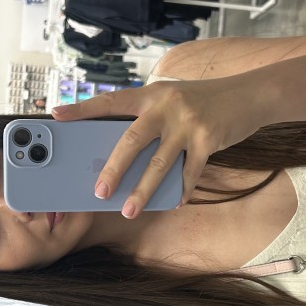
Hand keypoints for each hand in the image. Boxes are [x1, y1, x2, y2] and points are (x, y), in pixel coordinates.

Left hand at [51, 76, 266, 216]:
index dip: (82, 108)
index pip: (110, 101)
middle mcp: (166, 105)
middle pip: (131, 141)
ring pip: (158, 164)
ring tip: (130, 210)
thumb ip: (149, 118)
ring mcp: (188, 122)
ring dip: (143, 191)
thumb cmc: (203, 101)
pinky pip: (189, 173)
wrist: (250, 94)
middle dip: (112, 169)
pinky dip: (180, 190)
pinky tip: (173, 203)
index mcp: (150, 94)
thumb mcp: (172, 100)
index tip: (56, 115)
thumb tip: (121, 154)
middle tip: (99, 192)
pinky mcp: (208, 138)